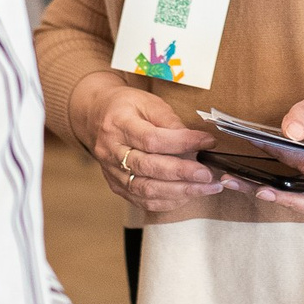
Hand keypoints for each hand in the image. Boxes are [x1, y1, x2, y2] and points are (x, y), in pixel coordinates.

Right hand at [73, 72, 229, 213]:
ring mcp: (111, 172)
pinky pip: (142, 201)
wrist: (95, 116)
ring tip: (206, 188)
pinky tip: (187, 195)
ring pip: (146, 190)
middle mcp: (111, 150)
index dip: (182, 143)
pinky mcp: (116, 186)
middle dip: (183, 174)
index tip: (207, 142)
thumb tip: (195, 141)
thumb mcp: (148, 102)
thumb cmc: (126, 107)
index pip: (152, 139)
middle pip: (149, 168)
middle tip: (208, 175)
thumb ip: (170, 121)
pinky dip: (168, 201)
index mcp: (119, 124)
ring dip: (180, 192)